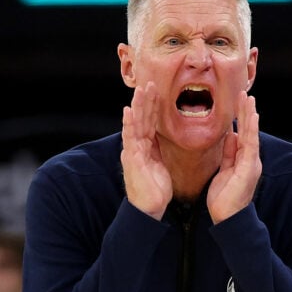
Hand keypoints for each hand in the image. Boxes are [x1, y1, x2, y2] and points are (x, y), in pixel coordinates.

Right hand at [121, 82, 171, 219]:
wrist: (150, 208)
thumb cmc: (156, 189)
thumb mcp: (161, 164)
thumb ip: (160, 149)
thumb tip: (164, 136)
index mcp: (146, 146)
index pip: (150, 121)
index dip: (153, 106)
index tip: (158, 90)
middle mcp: (137, 146)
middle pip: (141, 119)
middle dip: (145, 101)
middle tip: (149, 82)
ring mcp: (132, 152)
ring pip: (134, 124)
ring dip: (137, 107)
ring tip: (140, 91)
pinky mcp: (131, 159)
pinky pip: (129, 138)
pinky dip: (128, 124)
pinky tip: (128, 111)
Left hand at [207, 91, 260, 222]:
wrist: (227, 218)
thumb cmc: (224, 198)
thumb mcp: (224, 171)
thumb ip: (228, 154)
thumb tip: (230, 136)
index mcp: (243, 159)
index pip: (242, 133)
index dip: (241, 116)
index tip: (238, 100)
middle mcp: (250, 159)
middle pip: (248, 130)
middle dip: (246, 111)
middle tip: (244, 92)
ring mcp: (251, 163)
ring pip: (251, 134)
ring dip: (249, 116)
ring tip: (248, 98)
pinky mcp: (249, 168)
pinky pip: (251, 146)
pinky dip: (252, 131)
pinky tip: (251, 118)